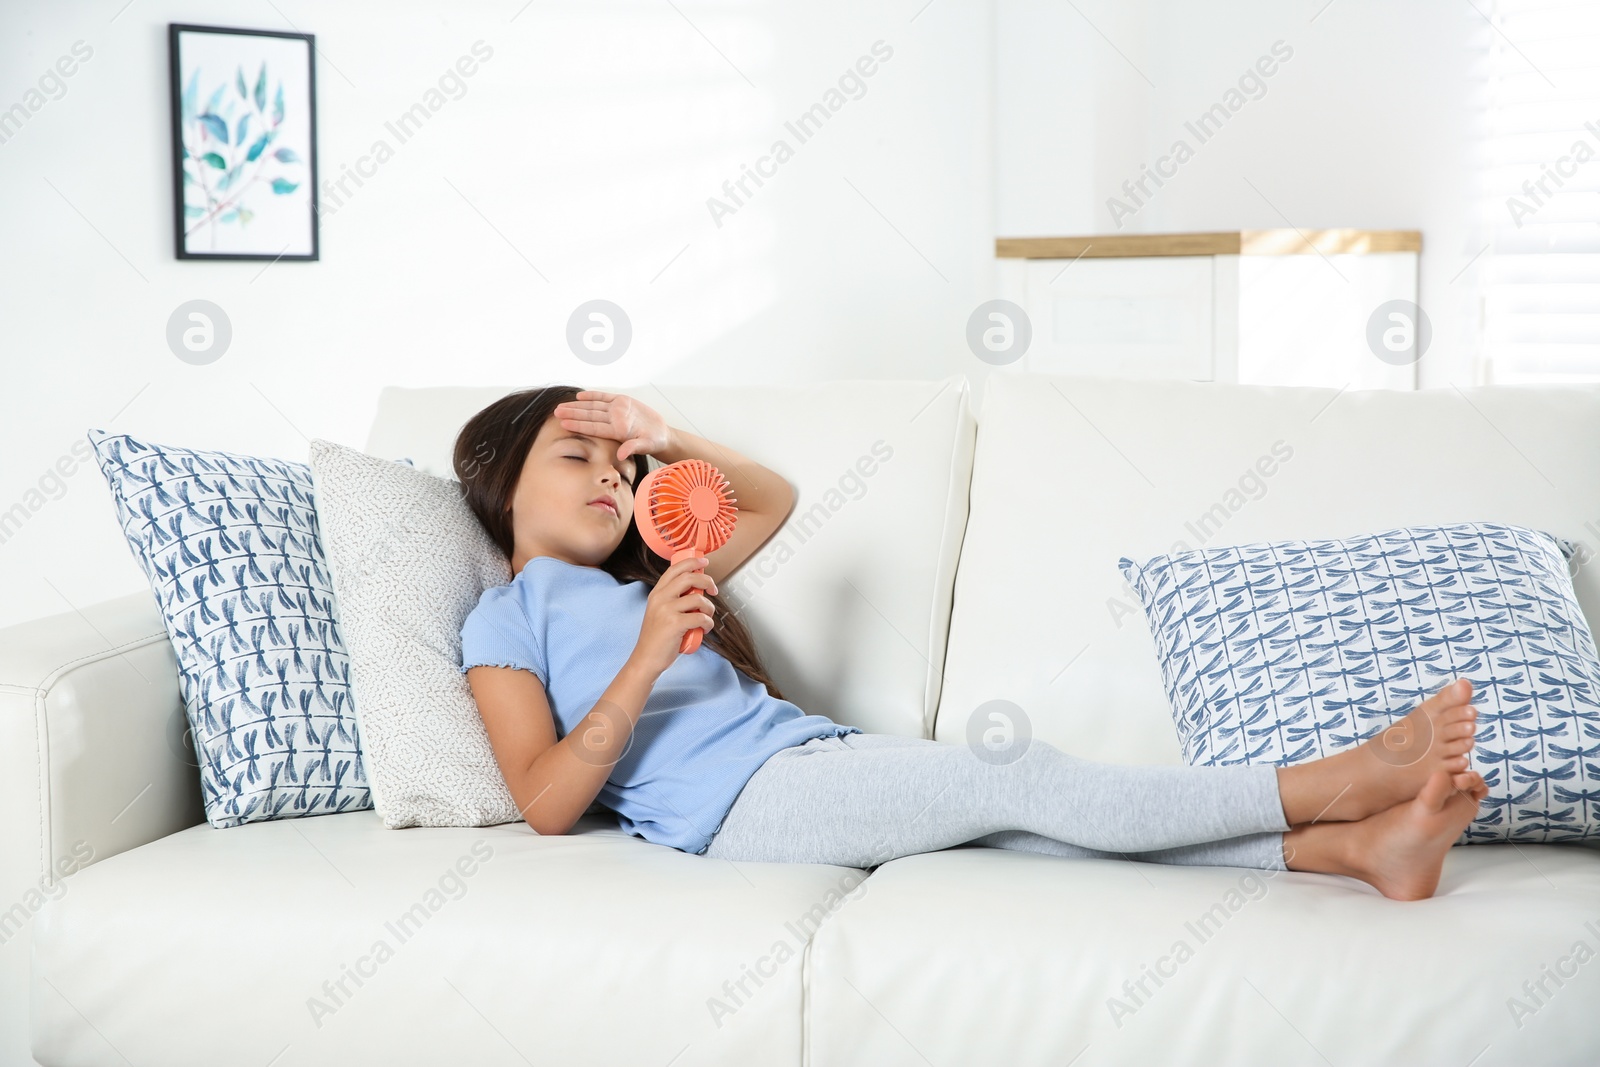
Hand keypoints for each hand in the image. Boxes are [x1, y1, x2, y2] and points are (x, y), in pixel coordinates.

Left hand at [554, 390, 672, 462]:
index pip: (593, 427)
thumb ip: (633, 447)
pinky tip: (579, 396)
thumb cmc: (653, 442)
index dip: (578, 425)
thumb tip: (622, 454)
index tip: (563, 424)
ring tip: (562, 405)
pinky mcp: (623, 401)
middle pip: (589, 416)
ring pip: (593, 406)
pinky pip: (604, 397)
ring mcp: (617, 410)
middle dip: (572, 414)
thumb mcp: (645, 445)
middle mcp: (613, 420)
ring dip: (577, 406)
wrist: (661, 434)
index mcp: (616, 431)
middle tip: (556, 412)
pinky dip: (593, 395)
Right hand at [629, 556, 716, 677]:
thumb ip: (673, 599)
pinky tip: (705, 628)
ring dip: (709, 608)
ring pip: (698, 599)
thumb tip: (696, 588)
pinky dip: (708, 623)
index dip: (692, 562)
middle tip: (714, 590)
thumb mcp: (660, 612)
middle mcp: (660, 598)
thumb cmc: (657, 638)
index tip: (704, 562)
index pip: (675, 569)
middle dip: (707, 581)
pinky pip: (701, 617)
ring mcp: (666, 610)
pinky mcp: (674, 624)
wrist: (646, 659)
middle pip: (689, 577)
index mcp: (656, 593)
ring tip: (707, 617)